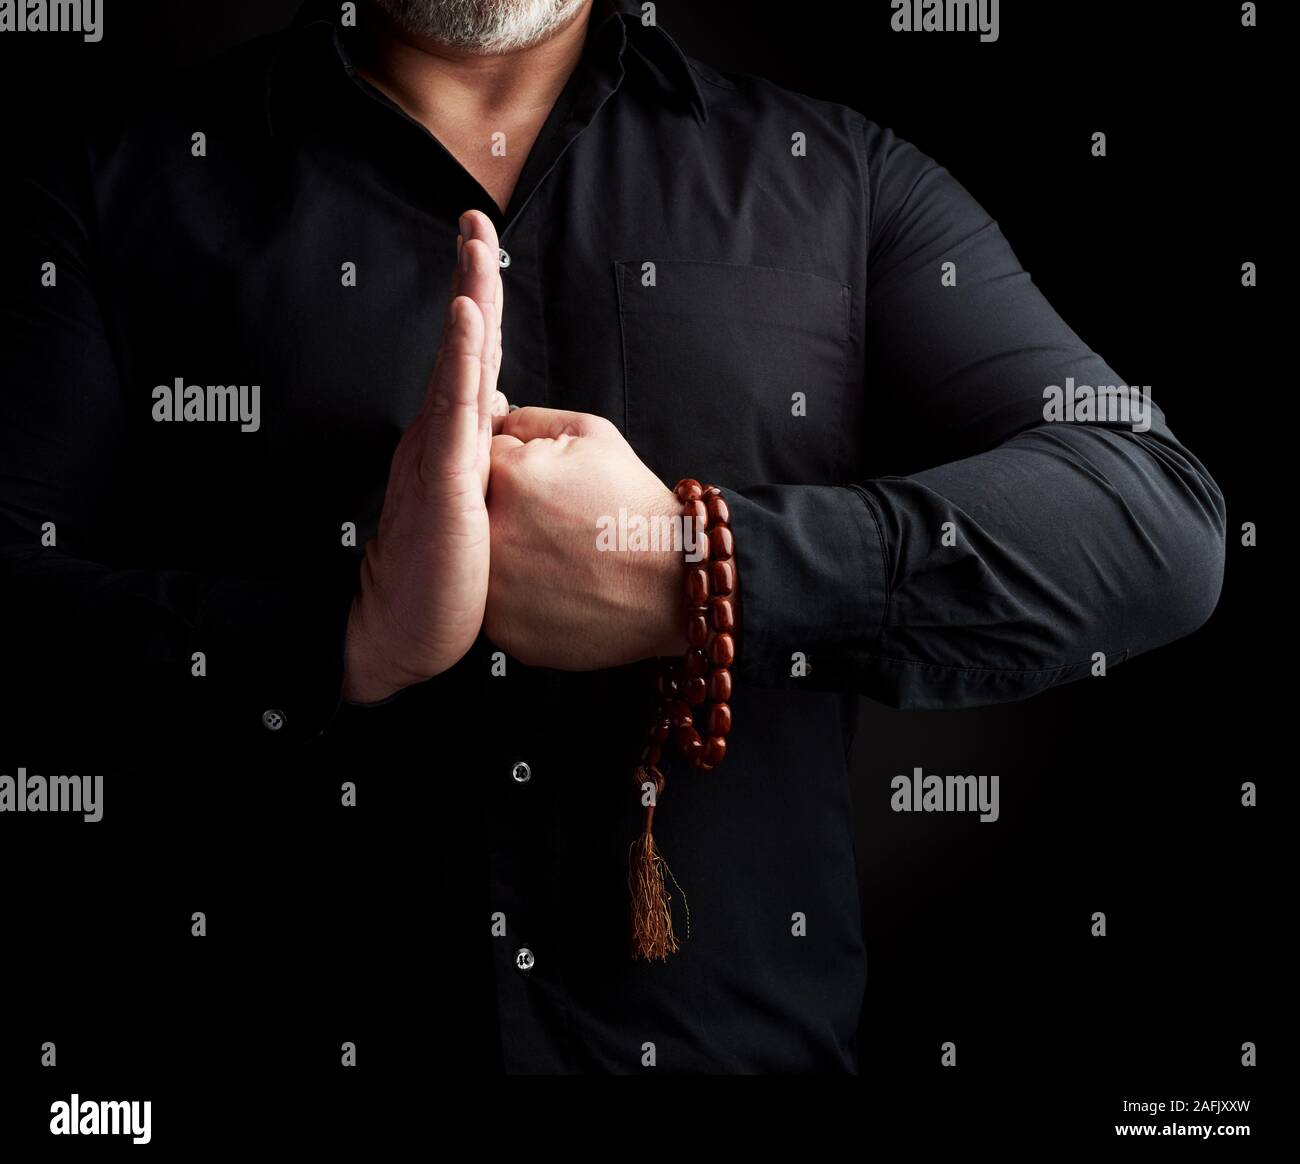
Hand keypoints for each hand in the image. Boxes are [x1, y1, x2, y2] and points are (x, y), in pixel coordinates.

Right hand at [342, 210, 506, 701]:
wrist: (402, 627)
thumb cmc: (439, 570)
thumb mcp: (467, 500)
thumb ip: (476, 450)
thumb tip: (493, 404)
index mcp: (451, 438)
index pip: (472, 359)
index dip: (479, 303)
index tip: (481, 249)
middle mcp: (440, 435)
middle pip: (463, 345)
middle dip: (471, 279)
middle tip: (473, 218)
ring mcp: (439, 453)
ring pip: (458, 364)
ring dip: (469, 300)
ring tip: (473, 244)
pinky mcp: (443, 480)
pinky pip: (455, 410)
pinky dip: (462, 358)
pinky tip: (467, 316)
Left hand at [485, 407, 685, 669]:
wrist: (674, 586)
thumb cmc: (636, 508)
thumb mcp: (593, 435)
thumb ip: (531, 419)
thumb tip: (493, 423)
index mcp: (509, 475)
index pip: (481, 459)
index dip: (517, 470)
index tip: (546, 489)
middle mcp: (490, 533)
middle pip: (474, 512)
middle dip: (507, 514)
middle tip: (555, 526)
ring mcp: (493, 588)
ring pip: (479, 562)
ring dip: (508, 557)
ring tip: (557, 558)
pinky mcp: (503, 629)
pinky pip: (495, 606)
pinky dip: (519, 598)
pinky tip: (557, 589)